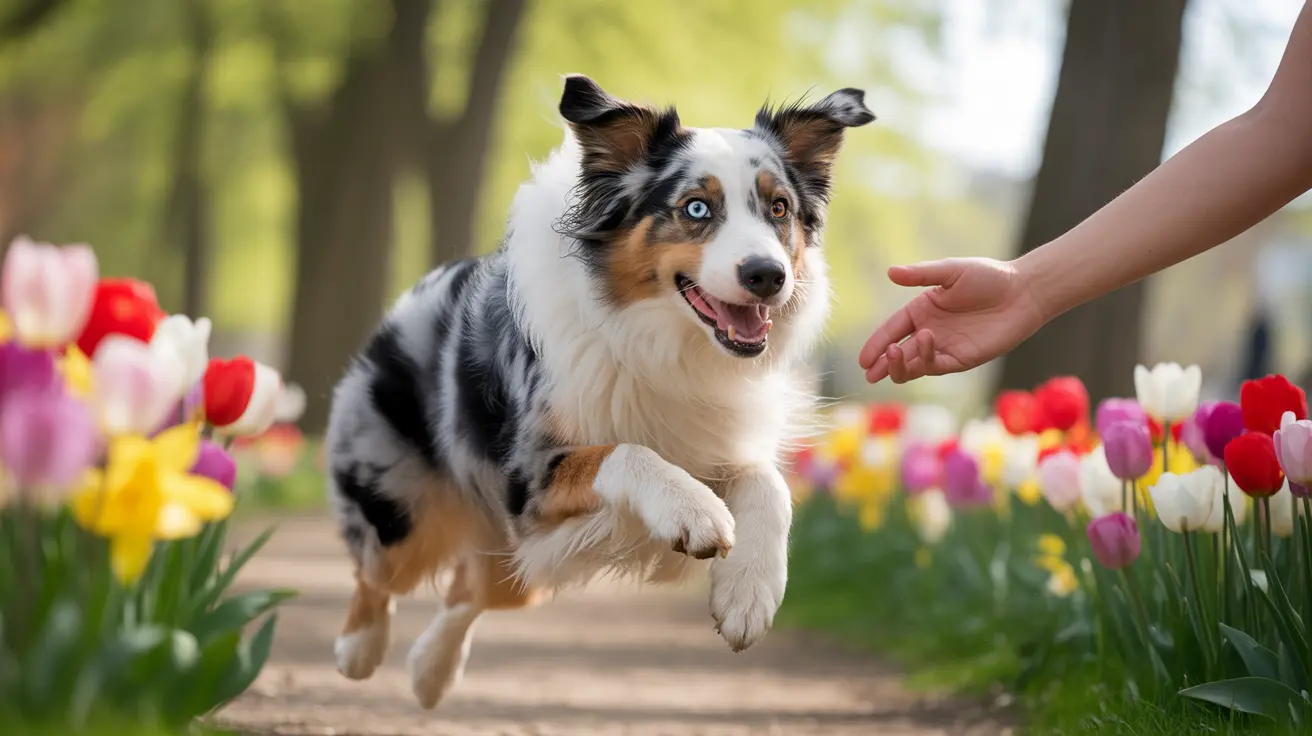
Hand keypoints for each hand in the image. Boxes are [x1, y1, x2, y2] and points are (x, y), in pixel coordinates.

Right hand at [857, 257, 1046, 383]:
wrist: (1023, 292)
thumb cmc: (989, 276)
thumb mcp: (952, 271)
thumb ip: (921, 275)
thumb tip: (890, 272)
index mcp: (922, 310)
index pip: (891, 329)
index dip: (876, 344)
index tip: (863, 359)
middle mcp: (929, 331)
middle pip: (898, 354)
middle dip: (883, 364)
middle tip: (871, 371)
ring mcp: (945, 347)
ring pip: (913, 366)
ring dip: (900, 365)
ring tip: (895, 352)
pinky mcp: (962, 359)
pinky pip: (936, 366)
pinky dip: (924, 361)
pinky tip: (924, 343)